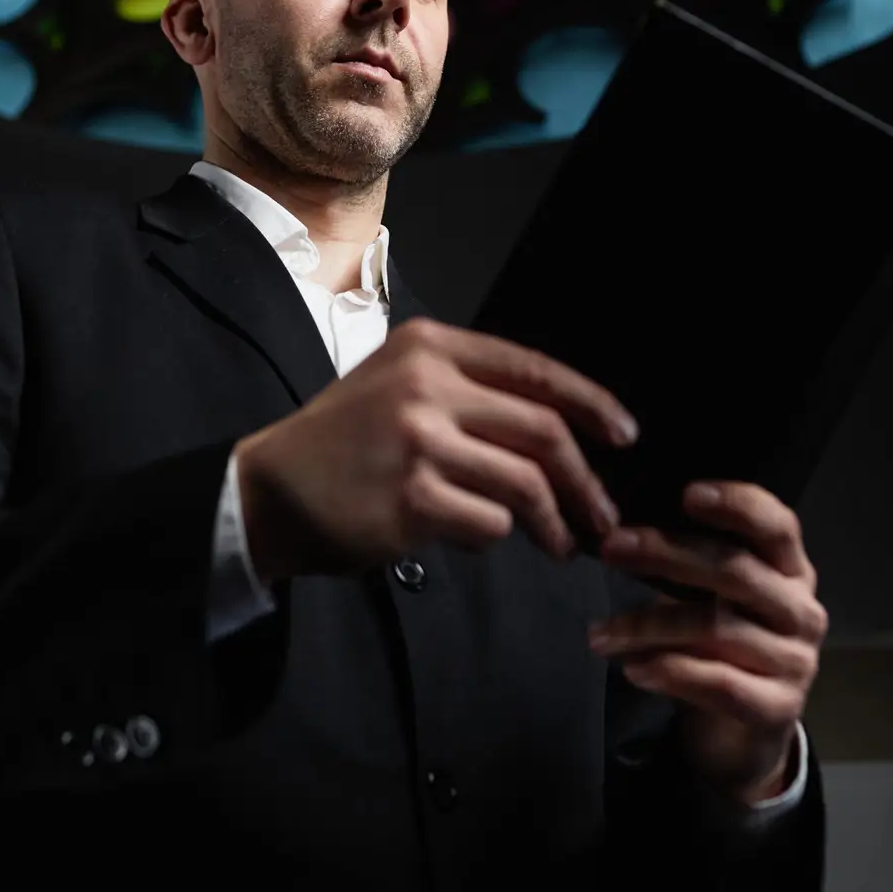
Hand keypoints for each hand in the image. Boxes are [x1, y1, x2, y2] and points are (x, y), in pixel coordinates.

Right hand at [233, 317, 636, 581]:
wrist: (268, 491)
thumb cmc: (343, 443)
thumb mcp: (398, 385)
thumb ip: (470, 393)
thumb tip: (563, 433)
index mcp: (429, 347)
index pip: (533, 369)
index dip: (592, 403)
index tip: (624, 435)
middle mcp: (426, 386)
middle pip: (542, 431)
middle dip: (585, 479)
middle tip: (603, 513)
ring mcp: (419, 443)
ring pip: (525, 484)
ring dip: (553, 523)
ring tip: (560, 544)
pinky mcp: (411, 501)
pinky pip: (488, 525)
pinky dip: (494, 537)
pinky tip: (473, 538)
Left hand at [588, 481, 825, 802]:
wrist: (746, 731)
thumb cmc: (722, 646)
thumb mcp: (713, 597)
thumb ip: (687, 564)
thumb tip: (623, 534)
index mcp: (790, 570)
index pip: (777, 525)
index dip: (737, 505)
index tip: (687, 494)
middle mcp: (800, 610)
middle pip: (735, 571)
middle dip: (666, 555)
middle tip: (611, 549)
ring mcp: (795, 661)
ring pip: (715, 629)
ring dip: (647, 626)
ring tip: (599, 633)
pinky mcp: (778, 707)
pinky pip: (720, 683)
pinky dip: (670, 672)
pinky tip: (633, 669)